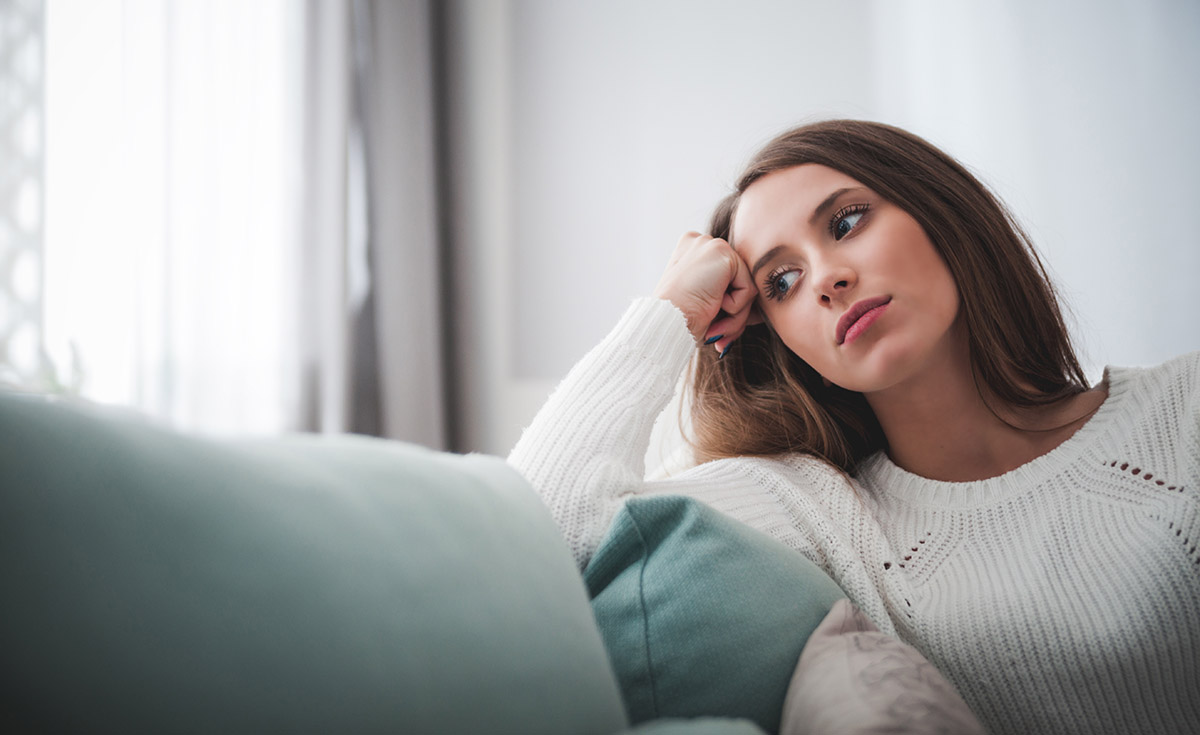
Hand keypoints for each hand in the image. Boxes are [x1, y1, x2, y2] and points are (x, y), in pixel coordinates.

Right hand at [652, 231, 759, 353]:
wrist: (665, 324)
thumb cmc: (677, 321)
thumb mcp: (698, 301)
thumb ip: (720, 294)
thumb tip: (751, 311)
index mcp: (690, 252)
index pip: (726, 279)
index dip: (723, 306)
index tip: (708, 326)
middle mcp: (700, 242)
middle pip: (737, 282)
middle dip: (732, 314)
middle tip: (715, 334)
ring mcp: (711, 245)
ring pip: (745, 287)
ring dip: (734, 316)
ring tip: (712, 326)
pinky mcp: (723, 253)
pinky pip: (748, 289)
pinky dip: (735, 308)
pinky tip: (712, 305)